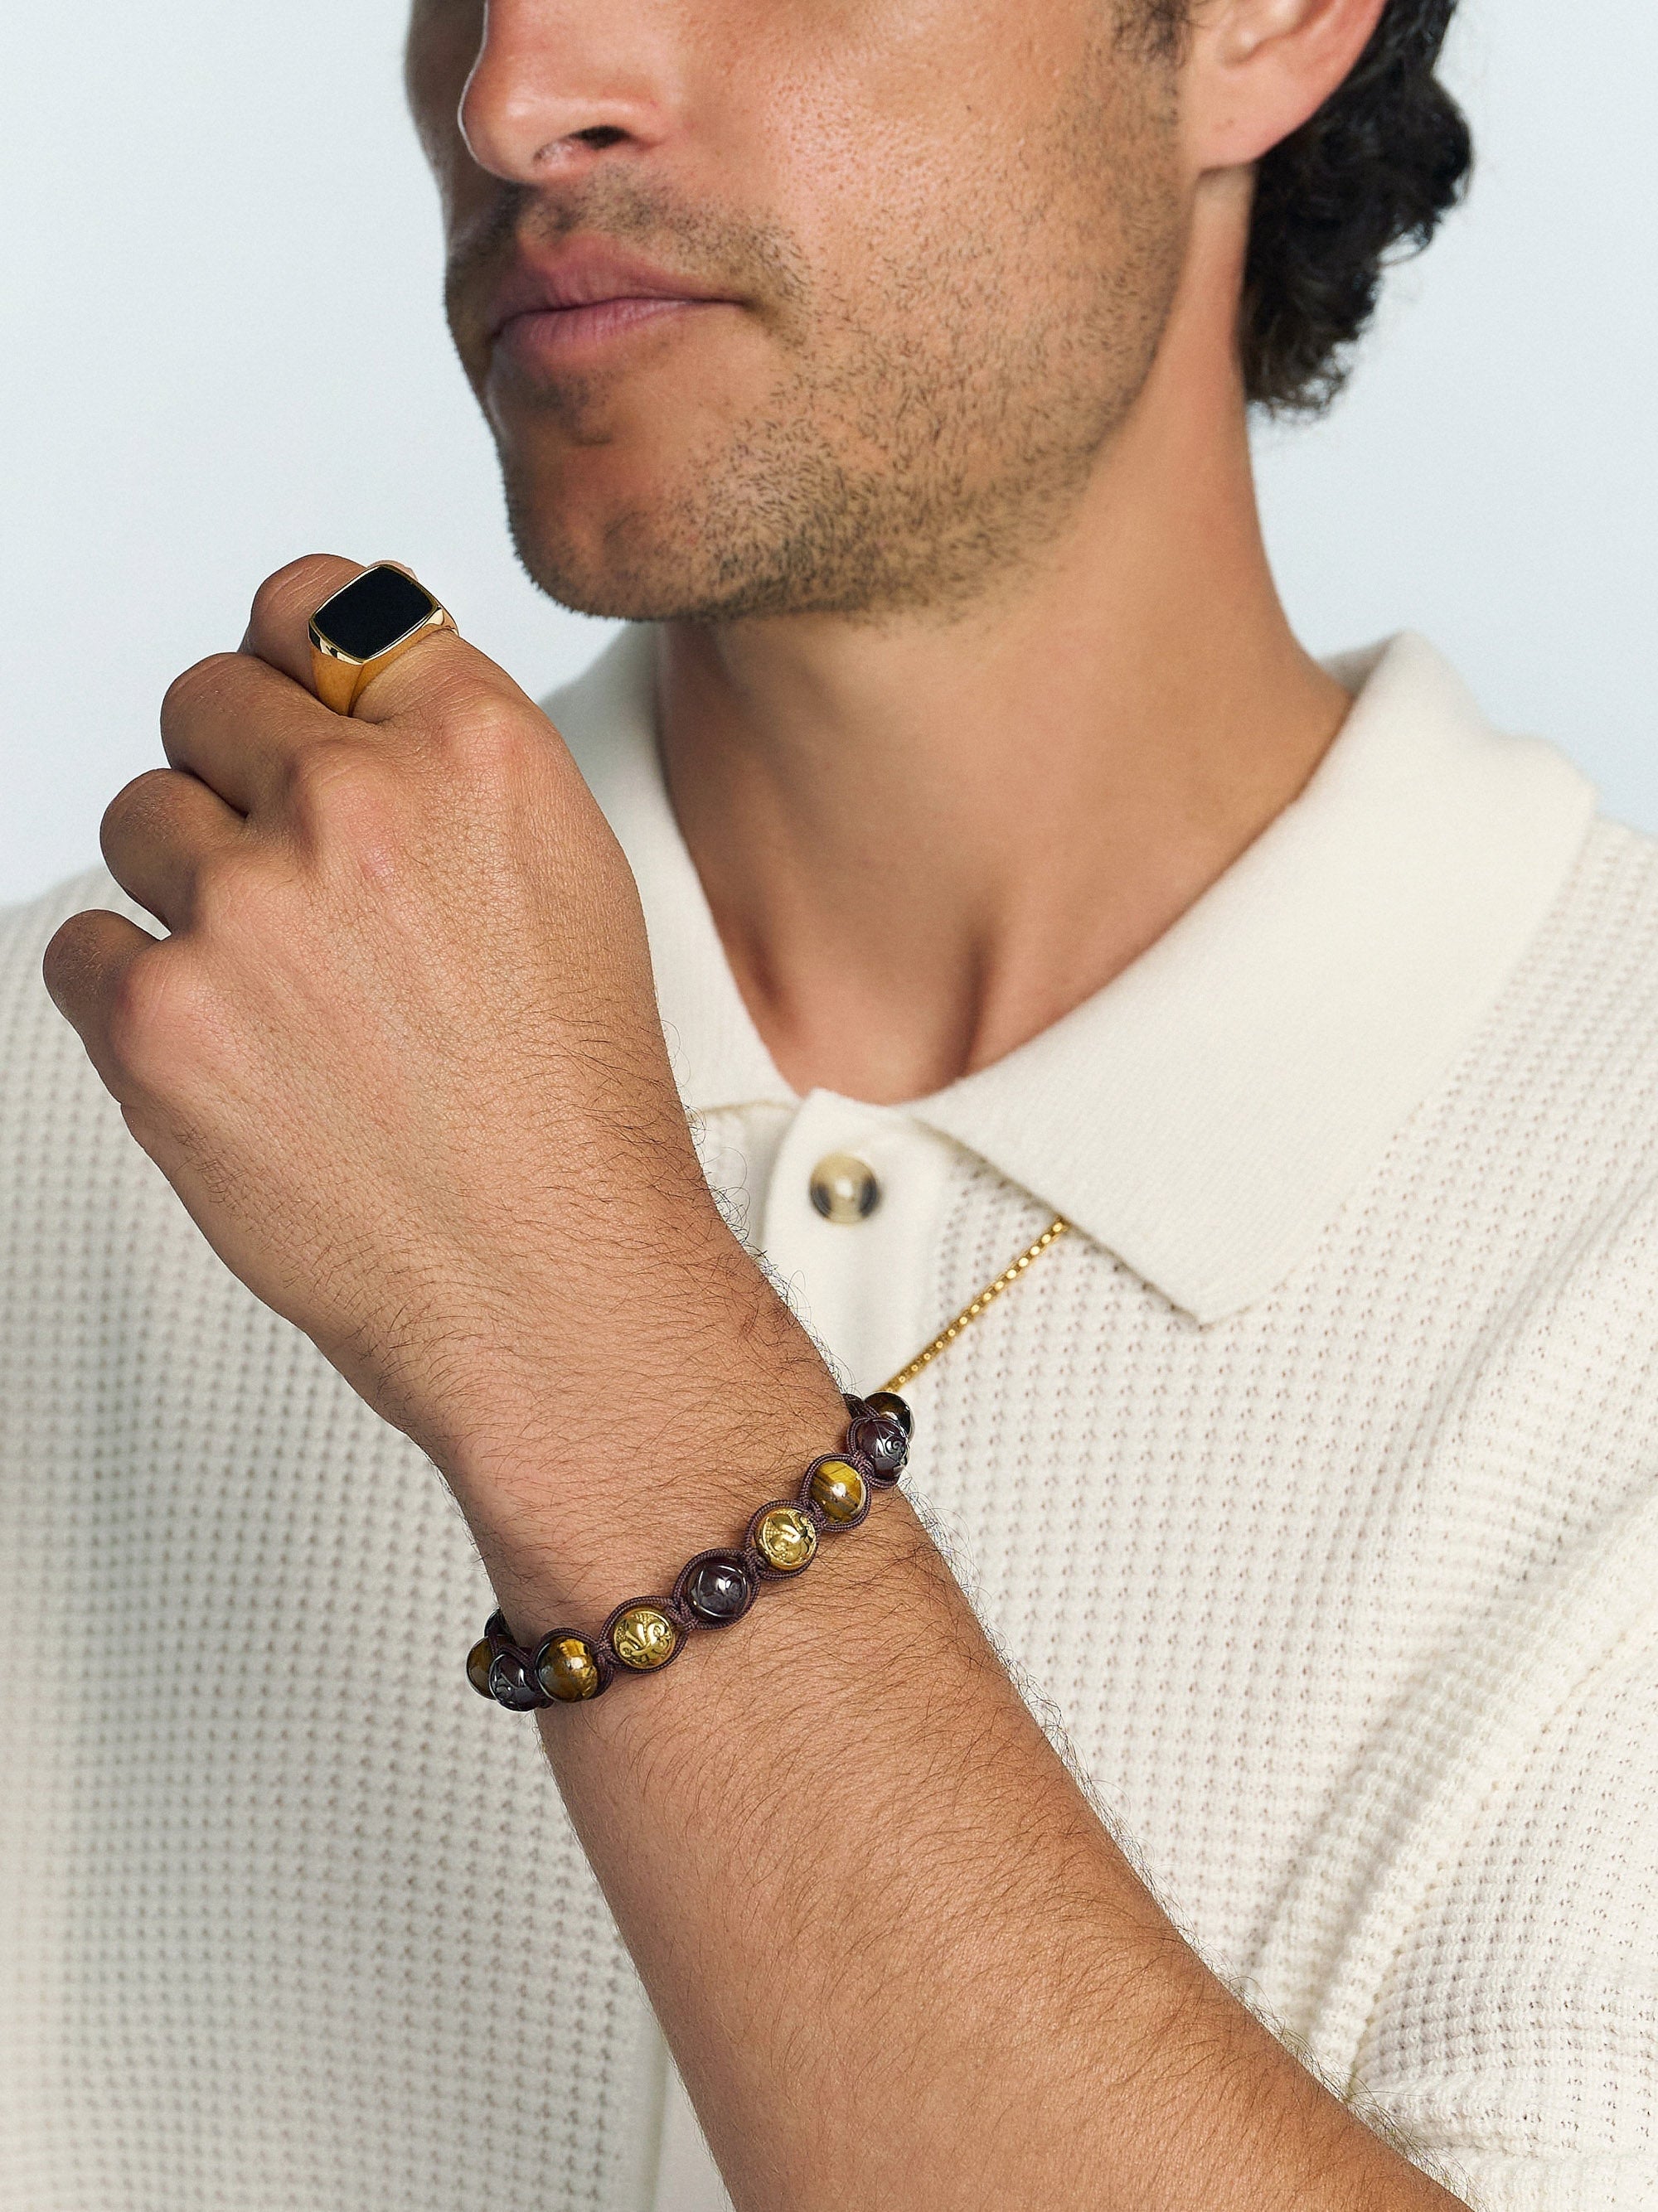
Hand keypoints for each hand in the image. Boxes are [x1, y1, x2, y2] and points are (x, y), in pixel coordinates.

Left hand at [43, 556, 773, 1553]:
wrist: (549, 1280)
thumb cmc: (570, 1103)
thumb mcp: (569, 878)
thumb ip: (453, 761)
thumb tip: (339, 686)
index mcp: (477, 750)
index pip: (315, 601)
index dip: (296, 663)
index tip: (292, 707)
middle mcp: (360, 806)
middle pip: (204, 699)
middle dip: (235, 782)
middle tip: (296, 891)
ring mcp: (250, 909)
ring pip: (138, 818)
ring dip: (188, 891)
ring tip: (284, 995)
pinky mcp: (161, 1020)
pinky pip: (85, 946)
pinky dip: (141, 998)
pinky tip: (241, 1055)